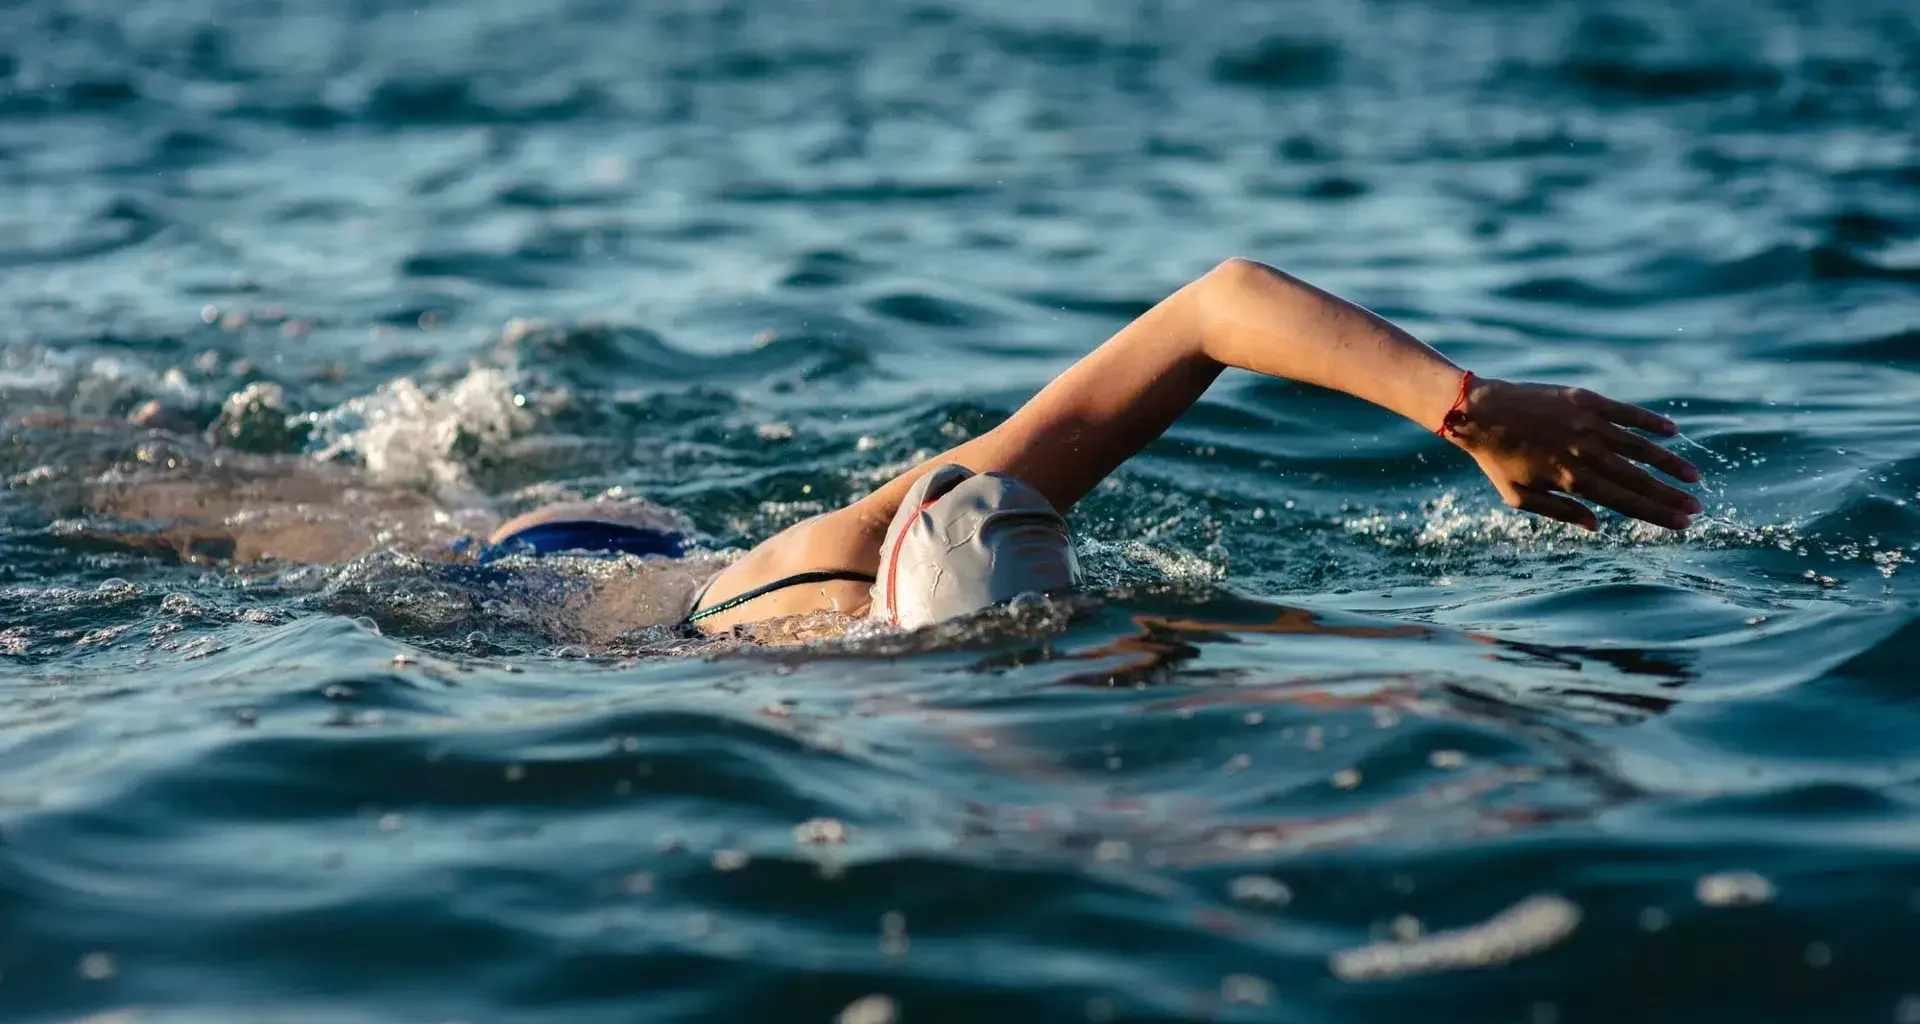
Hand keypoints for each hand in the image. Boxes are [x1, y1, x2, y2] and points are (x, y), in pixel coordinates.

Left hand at [1444, 377, 1702, 530]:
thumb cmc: (1497, 459)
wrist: (1479, 412)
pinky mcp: (1586, 401)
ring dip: (1669, 462)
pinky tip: (1672, 432)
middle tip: (1697, 508)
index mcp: (1570, 481)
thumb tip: (1598, 526)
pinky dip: (1651, 422)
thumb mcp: (1520, 497)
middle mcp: (1584, 454)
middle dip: (1670, 496)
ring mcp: (1588, 425)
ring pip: (1639, 447)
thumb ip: (1560, 512)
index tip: (1682, 523)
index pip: (1624, 502)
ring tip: (1693, 476)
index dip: (1655, 513)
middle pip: (1638, 479)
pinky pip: (1627, 413)